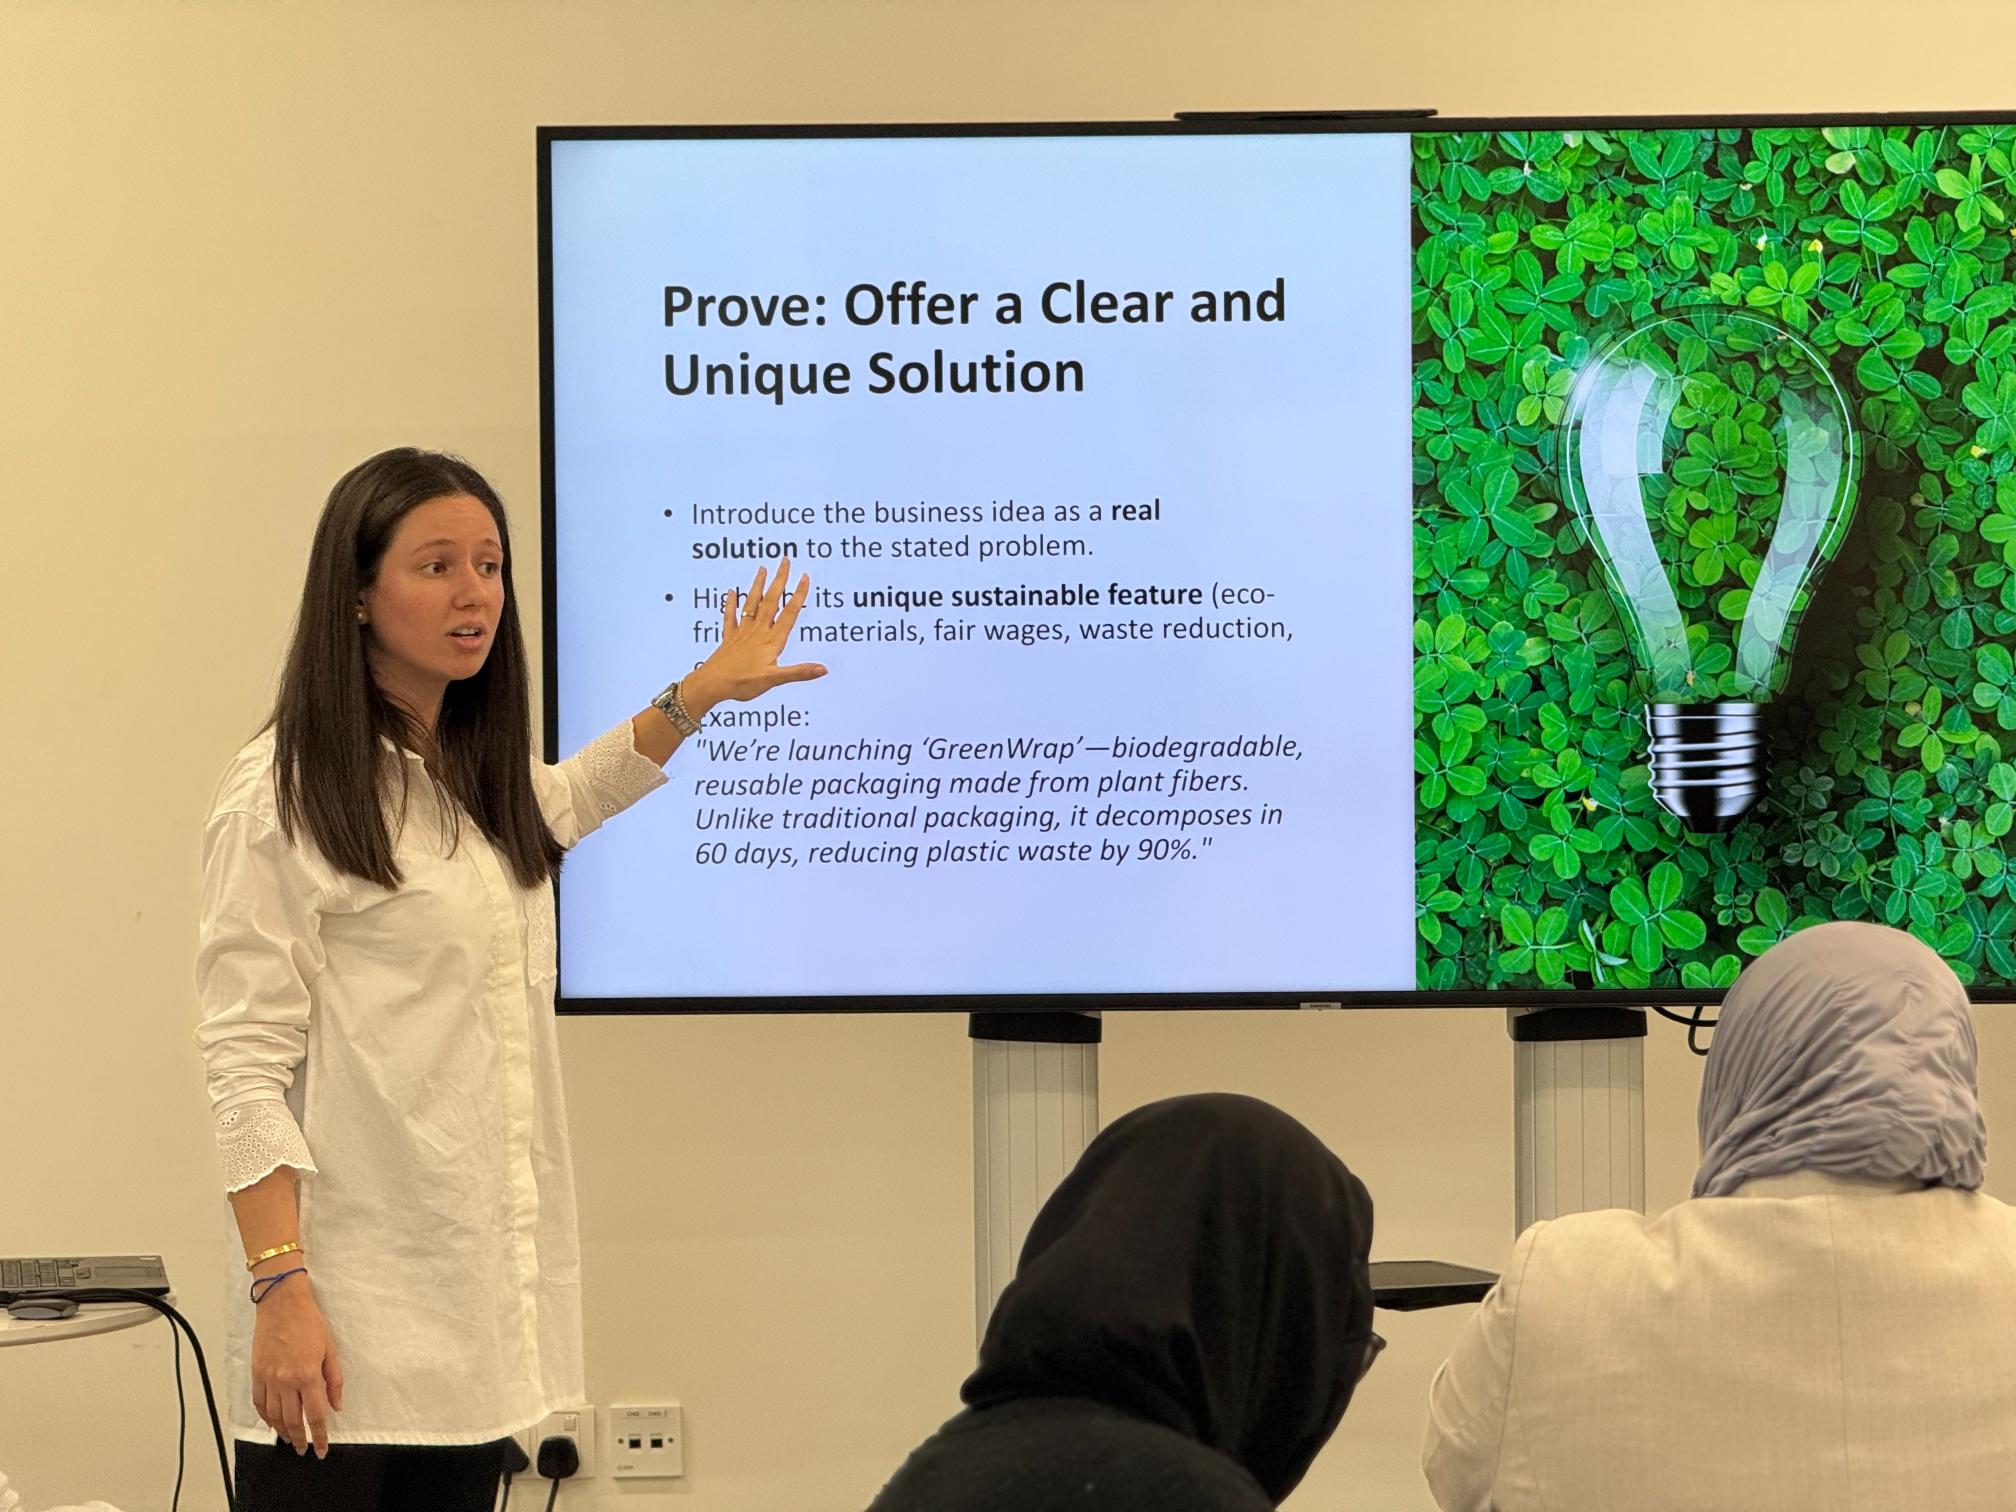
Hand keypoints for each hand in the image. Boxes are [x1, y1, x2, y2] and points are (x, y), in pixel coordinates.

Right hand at [249, 1277, 341, 1456]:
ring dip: (283, 1431)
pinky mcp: (257, 1374)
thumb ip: (334, 1380)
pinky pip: (259, 1403)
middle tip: (305, 1449)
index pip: (316, 1415)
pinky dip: (266, 1417)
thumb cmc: (309, 1323)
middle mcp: (287, 1381)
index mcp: (308, 1375)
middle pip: (293, 1420)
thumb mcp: (330, 1349)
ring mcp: (269, 1379)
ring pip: (274, 1416)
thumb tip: (336, 1405)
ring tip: (291, 1439)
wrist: (281, 1305)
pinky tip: (272, 1423)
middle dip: (301, 1439)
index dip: (320, 1435)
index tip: (321, 1449)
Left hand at [681, 558, 826, 714]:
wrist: (712, 684)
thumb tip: (823, 669)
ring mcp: (742, 633)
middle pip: (771, 601)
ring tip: (762, 568)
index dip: (798, 595)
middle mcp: (758, 632)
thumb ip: (799, 672)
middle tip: (785, 561)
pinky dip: (731, 603)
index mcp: (771, 641)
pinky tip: (731, 592)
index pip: (789, 613)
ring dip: (758, 585)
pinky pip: (730, 617)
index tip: (804, 577)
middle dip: (779, 580)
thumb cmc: (742, 683)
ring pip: (752, 604)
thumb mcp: (774, 680)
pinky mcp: (729, 638)